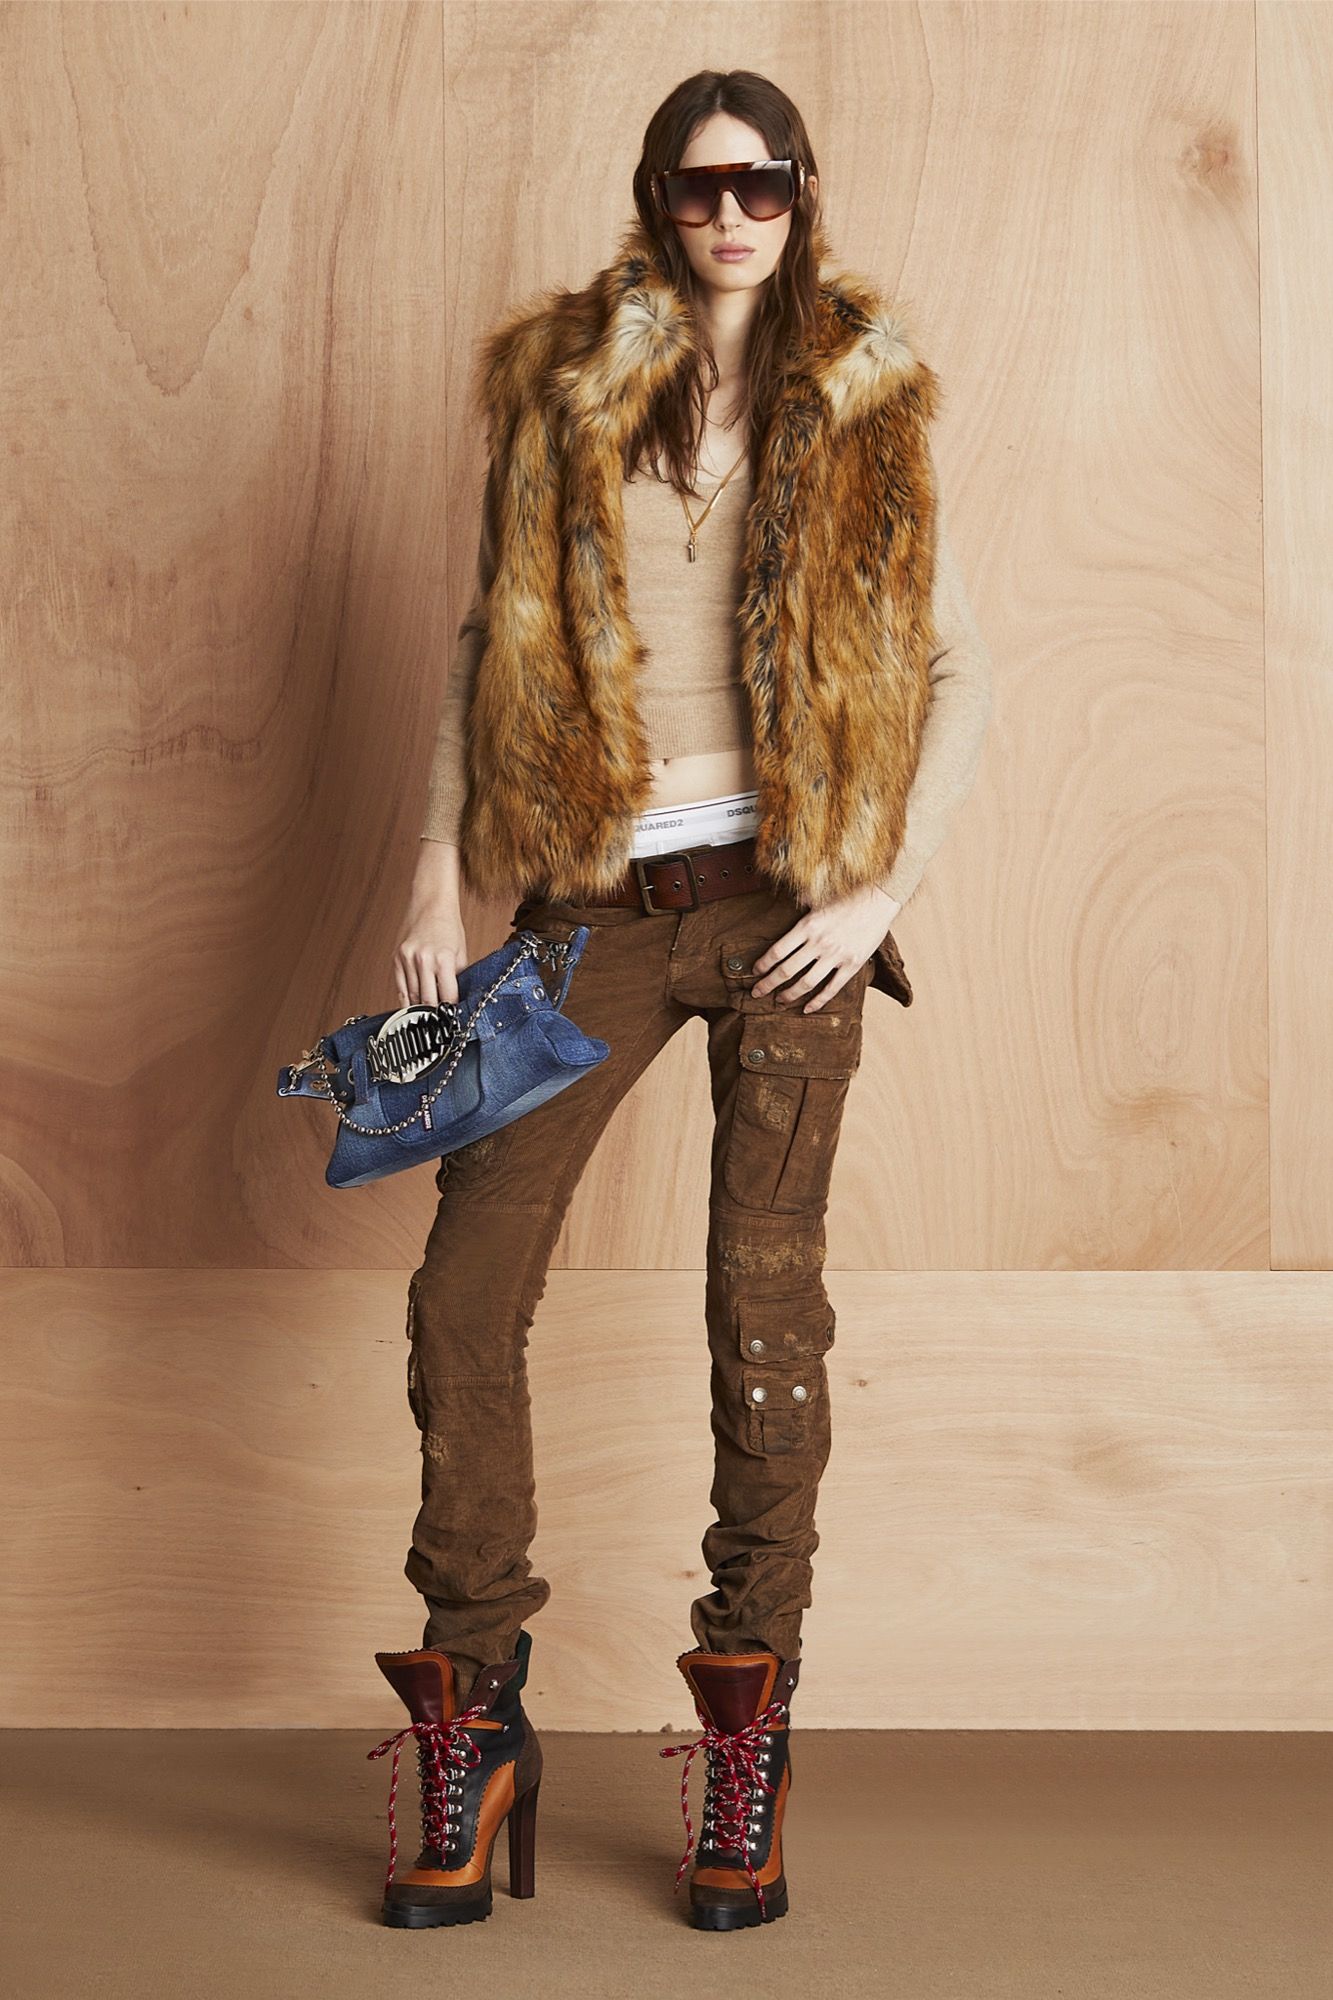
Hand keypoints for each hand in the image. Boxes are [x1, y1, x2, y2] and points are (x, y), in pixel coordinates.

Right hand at [396, 840, 467, 1005]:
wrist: (430, 904)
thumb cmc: (448, 926)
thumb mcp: (461, 952)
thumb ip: (458, 976)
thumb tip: (456, 998)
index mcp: (443, 959)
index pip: (447, 996)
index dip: (451, 1010)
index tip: (452, 1017)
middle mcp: (423, 959)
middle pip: (427, 1000)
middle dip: (435, 1013)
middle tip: (439, 1020)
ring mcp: (407, 959)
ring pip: (412, 996)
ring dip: (420, 1007)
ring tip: (427, 1015)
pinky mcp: (396, 958)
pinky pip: (400, 987)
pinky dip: (406, 999)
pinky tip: (412, 1005)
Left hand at [751, 883, 902, 1012]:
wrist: (880, 899)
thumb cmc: (849, 894)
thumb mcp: (820, 895)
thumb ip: (802, 901)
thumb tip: (791, 900)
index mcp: (808, 925)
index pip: (777, 951)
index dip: (763, 964)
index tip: (755, 972)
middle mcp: (819, 942)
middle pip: (786, 970)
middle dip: (768, 984)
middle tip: (757, 993)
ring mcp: (836, 956)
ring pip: (806, 983)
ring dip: (789, 995)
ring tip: (779, 1001)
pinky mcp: (852, 965)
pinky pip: (831, 988)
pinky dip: (818, 1001)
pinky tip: (807, 1008)